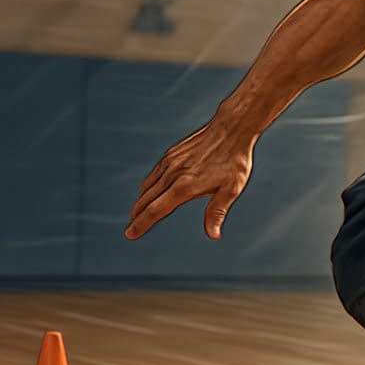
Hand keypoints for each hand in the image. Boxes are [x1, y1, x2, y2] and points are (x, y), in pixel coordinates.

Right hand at [125, 120, 254, 240]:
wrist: (231, 129)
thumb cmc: (234, 161)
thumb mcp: (231, 190)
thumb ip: (217, 212)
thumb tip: (213, 235)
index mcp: (185, 187)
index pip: (157, 210)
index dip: (142, 224)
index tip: (130, 234)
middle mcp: (173, 174)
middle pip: (147, 199)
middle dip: (138, 216)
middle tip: (130, 229)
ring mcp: (170, 163)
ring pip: (149, 186)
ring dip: (141, 201)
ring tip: (137, 213)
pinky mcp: (172, 154)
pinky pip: (154, 173)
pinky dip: (148, 185)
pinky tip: (149, 190)